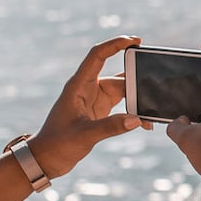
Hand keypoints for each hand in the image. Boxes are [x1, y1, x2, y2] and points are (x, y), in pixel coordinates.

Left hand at [29, 35, 143, 178]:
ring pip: (122, 91)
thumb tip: (137, 120)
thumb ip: (110, 127)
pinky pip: (122, 106)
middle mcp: (87, 89)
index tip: (136, 41)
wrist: (46, 159)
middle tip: (155, 85)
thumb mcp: (84, 135)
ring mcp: (94, 100)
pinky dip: (133, 112)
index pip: (98, 55)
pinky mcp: (99, 112)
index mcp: (78, 85)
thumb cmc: (57, 144)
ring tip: (153, 111)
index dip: (116, 44)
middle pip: (117, 76)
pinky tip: (144, 123)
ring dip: (138, 99)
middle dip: (136, 80)